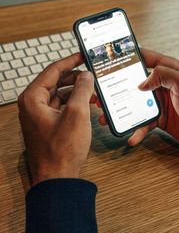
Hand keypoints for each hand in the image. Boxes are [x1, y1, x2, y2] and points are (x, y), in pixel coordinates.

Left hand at [18, 54, 93, 186]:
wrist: (57, 178)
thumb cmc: (62, 149)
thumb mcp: (77, 113)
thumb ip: (82, 89)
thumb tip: (86, 75)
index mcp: (33, 98)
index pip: (52, 70)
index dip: (70, 61)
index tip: (83, 55)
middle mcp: (32, 104)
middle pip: (56, 81)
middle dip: (75, 77)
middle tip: (91, 72)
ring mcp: (38, 115)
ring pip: (59, 93)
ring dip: (76, 90)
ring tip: (93, 89)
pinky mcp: (46, 123)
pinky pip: (60, 105)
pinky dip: (73, 102)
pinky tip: (87, 102)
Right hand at [98, 49, 178, 151]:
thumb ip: (163, 75)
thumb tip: (142, 81)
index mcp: (168, 71)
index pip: (145, 58)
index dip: (129, 56)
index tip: (112, 59)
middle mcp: (161, 84)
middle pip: (134, 82)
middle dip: (117, 88)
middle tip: (102, 93)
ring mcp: (159, 102)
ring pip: (134, 103)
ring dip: (121, 110)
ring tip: (108, 117)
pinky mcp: (160, 118)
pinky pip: (143, 122)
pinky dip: (136, 129)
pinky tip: (131, 136)